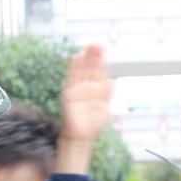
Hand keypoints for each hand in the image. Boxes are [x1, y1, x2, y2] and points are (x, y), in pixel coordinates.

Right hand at [55, 44, 113, 173]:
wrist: (81, 136)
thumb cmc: (94, 125)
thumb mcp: (105, 109)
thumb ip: (107, 95)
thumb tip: (111, 80)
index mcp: (97, 90)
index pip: (99, 72)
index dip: (101, 62)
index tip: (104, 49)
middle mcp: (87, 87)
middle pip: (91, 68)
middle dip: (94, 57)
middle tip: (97, 43)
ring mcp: (77, 89)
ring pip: (82, 71)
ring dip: (85, 59)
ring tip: (89, 46)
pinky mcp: (69, 94)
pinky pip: (71, 79)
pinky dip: (73, 69)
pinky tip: (76, 57)